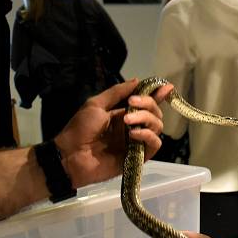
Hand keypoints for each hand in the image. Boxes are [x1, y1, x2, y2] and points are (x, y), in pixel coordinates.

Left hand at [54, 78, 172, 188]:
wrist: (71, 155)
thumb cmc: (80, 129)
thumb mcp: (96, 104)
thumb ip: (117, 93)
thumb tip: (137, 80)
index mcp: (124, 114)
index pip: (147, 103)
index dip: (157, 95)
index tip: (166, 87)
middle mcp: (134, 126)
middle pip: (155, 113)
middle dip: (148, 104)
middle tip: (133, 104)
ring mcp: (137, 141)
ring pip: (158, 126)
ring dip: (146, 119)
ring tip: (128, 121)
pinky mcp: (140, 156)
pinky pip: (155, 144)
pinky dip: (148, 136)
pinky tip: (134, 134)